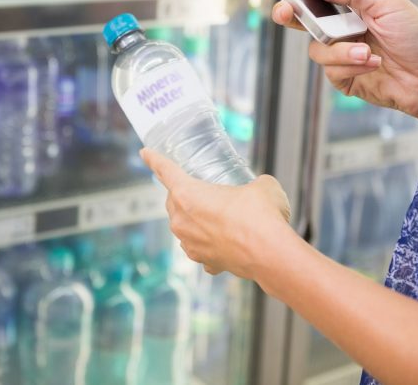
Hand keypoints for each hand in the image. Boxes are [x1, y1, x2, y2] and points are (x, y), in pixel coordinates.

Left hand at [140, 148, 294, 281]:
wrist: (272, 254)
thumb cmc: (262, 216)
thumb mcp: (261, 186)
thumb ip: (254, 183)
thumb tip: (260, 188)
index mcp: (188, 194)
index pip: (165, 171)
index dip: (154, 159)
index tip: (145, 153)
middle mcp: (182, 221)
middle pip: (174, 201)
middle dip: (185, 195)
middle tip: (206, 191)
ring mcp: (190, 244)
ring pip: (185, 226)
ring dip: (197, 220)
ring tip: (219, 216)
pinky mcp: (205, 262)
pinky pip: (201, 248)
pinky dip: (211, 244)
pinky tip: (226, 240)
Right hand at [272, 0, 417, 133]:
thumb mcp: (388, 3)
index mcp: (354, 12)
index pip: (318, 3)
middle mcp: (345, 35)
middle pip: (306, 26)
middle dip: (292, 18)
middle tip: (286, 13)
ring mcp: (345, 58)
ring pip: (318, 51)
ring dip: (342, 51)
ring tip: (368, 53)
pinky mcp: (347, 81)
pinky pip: (331, 72)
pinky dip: (351, 67)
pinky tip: (373, 64)